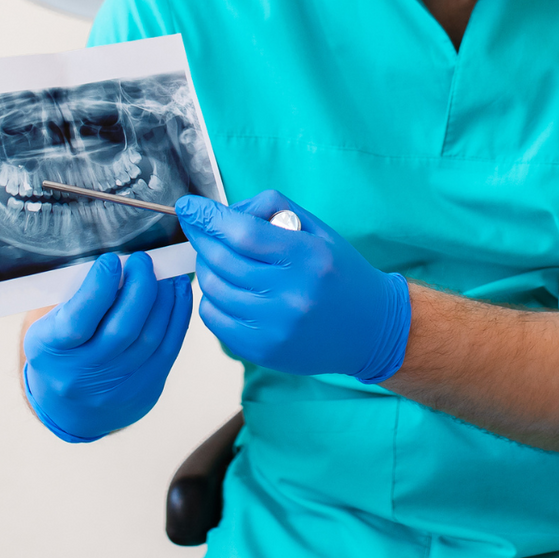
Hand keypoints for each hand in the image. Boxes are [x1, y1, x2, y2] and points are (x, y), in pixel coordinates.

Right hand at [22, 251, 194, 442]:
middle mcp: (82, 374)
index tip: (111, 260)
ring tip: (164, 273)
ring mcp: (116, 386)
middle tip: (142, 261)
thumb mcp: (51, 325)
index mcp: (51, 351)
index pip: (78, 320)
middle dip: (139, 287)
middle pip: (123, 329)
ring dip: (163, 298)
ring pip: (150, 337)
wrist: (70, 410)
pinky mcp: (145, 389)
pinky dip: (178, 314)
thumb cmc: (60, 351)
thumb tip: (121, 265)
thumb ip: (79, 298)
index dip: (98, 287)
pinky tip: (178, 291)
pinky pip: (169, 347)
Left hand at [176, 190, 410, 383]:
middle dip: (202, 238)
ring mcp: (274, 327)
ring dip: (207, 268)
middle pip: (222, 259)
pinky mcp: (262, 351)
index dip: (209, 217)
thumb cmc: (341, 274)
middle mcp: (291, 294)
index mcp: (308, 257)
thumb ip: (273, 210)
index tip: (188, 206)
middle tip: (198, 228)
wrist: (369, 329)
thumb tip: (225, 212)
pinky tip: (228, 289)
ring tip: (220, 260)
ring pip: (213, 289)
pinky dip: (212, 299)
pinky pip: (215, 319)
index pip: (243, 232)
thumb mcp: (318, 230)